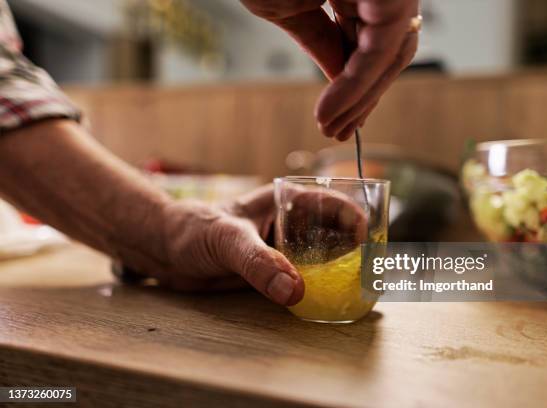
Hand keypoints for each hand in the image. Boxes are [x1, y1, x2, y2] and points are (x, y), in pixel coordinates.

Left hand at [138, 184, 365, 305]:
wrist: (165, 251)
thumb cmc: (193, 228)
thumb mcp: (226, 239)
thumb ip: (258, 262)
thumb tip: (294, 291)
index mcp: (286, 202)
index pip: (333, 205)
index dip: (356, 221)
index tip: (370, 244)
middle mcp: (291, 225)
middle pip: (335, 235)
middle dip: (355, 253)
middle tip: (370, 277)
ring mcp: (284, 250)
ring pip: (322, 260)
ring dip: (339, 274)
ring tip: (357, 293)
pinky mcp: (274, 272)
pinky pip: (303, 281)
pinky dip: (317, 291)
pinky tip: (326, 304)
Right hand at [241, 0, 419, 140]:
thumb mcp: (289, 10)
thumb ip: (319, 45)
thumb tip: (342, 80)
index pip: (368, 44)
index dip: (354, 85)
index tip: (335, 118)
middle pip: (387, 53)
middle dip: (363, 97)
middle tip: (337, 131)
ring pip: (391, 53)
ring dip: (363, 97)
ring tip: (333, 127)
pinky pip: (382, 47)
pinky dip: (359, 83)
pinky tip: (334, 110)